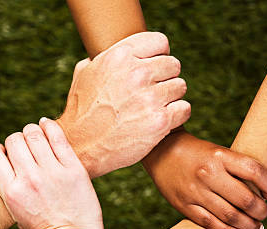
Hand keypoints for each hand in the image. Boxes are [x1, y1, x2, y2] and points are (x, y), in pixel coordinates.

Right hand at [0, 118, 102, 228]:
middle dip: (17, 140)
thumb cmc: (45, 228)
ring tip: (36, 134)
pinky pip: (58, 137)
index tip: (7, 153)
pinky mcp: (74, 168)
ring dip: (32, 131)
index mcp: (11, 192)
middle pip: (14, 141)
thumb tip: (6, 162)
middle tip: (25, 146)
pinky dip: (49, 126)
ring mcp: (53, 172)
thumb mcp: (17, 212)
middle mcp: (30, 179)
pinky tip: (47, 124)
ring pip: (34, 135)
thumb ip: (10, 187)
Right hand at [58, 32, 190, 177]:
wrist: (81, 147)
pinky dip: (177, 116)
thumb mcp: (86, 73)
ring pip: (180, 86)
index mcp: (119, 56)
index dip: (159, 56)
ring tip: (154, 108)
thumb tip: (123, 52)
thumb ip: (107, 57)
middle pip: (173, 65)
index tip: (154, 69)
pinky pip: (184, 108)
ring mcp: (149, 97)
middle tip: (152, 94)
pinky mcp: (160, 121)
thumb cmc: (83, 111)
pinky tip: (162, 121)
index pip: (160, 42)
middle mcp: (136, 73)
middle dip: (165, 79)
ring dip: (171, 98)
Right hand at [143, 131, 266, 228]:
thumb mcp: (219, 152)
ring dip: (249, 225)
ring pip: (230, 216)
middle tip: (264, 214)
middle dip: (261, 211)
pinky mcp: (184, 206)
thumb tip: (263, 194)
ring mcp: (195, 191)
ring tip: (257, 228)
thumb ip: (237, 170)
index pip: (255, 172)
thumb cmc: (198, 153)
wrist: (161, 151)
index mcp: (220, 156)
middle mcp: (208, 173)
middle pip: (245, 199)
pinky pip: (211, 224)